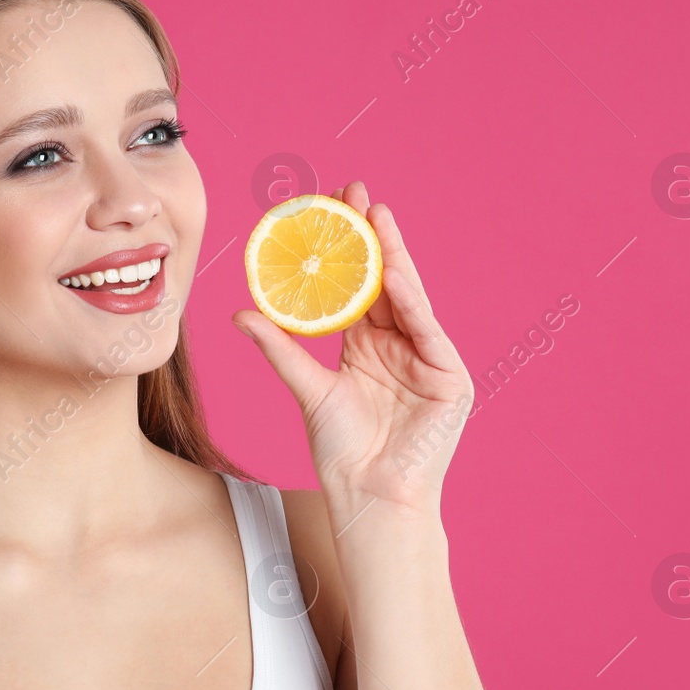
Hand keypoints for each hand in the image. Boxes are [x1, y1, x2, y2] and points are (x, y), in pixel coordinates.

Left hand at [233, 181, 472, 517]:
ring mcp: (428, 359)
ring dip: (392, 254)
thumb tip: (239, 315)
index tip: (326, 209)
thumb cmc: (341, 452)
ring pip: (406, 296)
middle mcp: (399, 346)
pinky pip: (426, 327)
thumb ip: (280, 349)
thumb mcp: (306, 390)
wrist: (369, 497)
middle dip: (370, 236)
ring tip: (374, 215)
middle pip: (383, 280)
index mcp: (367, 348)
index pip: (355, 287)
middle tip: (353, 191)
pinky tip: (391, 269)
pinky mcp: (450, 377)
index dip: (343, 250)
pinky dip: (409, 297)